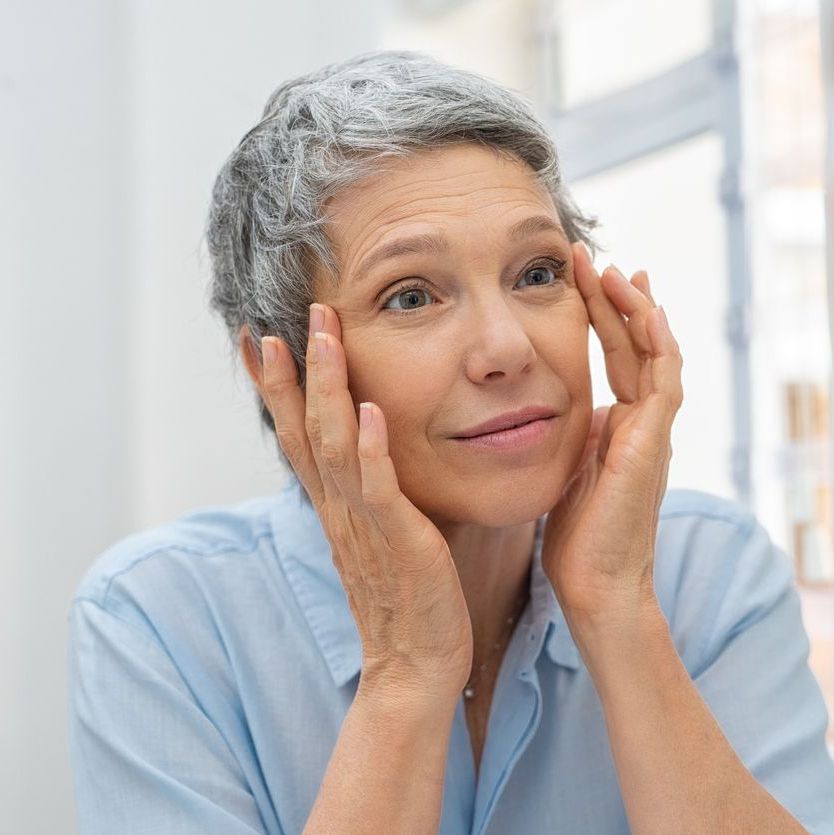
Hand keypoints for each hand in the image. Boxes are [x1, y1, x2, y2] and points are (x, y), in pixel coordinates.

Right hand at [258, 303, 472, 704]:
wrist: (415, 664)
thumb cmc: (404, 597)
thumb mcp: (377, 535)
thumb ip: (369, 493)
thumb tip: (371, 451)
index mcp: (334, 506)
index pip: (295, 436)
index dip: (276, 388)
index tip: (259, 340)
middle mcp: (338, 508)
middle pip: (303, 430)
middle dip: (292, 373)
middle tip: (280, 320)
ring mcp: (363, 524)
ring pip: (333, 446)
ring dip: (327, 390)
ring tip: (323, 338)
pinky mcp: (398, 541)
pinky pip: (378, 489)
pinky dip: (369, 449)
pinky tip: (367, 411)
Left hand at [541, 243, 682, 627]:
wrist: (594, 584)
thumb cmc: (576, 536)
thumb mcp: (567, 469)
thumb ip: (572, 436)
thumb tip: (558, 409)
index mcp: (617, 426)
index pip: (615, 357)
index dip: (601, 316)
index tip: (582, 279)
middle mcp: (640, 423)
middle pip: (634, 346)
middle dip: (614, 300)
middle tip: (593, 258)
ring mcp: (651, 433)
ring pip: (655, 356)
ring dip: (637, 311)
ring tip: (617, 271)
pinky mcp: (653, 446)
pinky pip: (663, 385)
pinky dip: (658, 346)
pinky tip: (646, 312)